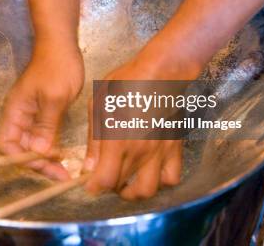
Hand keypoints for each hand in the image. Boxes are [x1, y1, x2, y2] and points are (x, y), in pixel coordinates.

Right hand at [0, 40, 83, 179]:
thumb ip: (46, 125)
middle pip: (20, 148)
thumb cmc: (56, 66)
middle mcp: (19, 115)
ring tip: (65, 168)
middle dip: (37, 163)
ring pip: (33, 144)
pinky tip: (65, 154)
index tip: (45, 165)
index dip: (22, 159)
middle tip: (60, 173)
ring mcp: (31, 114)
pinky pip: (43, 135)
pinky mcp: (44, 112)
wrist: (62, 43)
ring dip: (46, 157)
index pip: (7, 144)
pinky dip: (52, 146)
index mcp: (15, 111)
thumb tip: (40, 152)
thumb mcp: (54, 98)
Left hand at [84, 43, 201, 198]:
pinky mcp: (174, 148)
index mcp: (118, 141)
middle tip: (105, 176)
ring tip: (127, 181)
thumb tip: (89, 166)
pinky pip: (171, 178)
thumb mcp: (99, 105)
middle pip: (123, 187)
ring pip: (148, 190)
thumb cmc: (125, 83)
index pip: (105, 180)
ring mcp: (159, 152)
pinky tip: (150, 171)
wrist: (161, 72)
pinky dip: (160, 182)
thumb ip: (94, 140)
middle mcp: (139, 151)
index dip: (94, 187)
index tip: (89, 184)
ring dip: (134, 191)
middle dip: (110, 187)